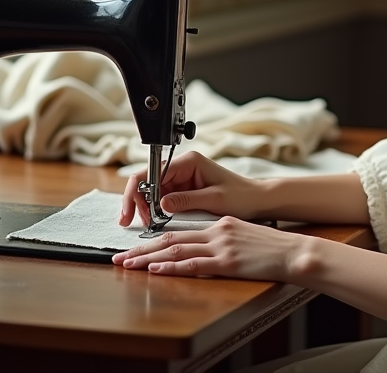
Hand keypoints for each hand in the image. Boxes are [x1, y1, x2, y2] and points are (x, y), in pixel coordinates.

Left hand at [111, 218, 315, 280]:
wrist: (293, 251)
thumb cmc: (272, 247)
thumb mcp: (244, 235)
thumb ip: (222, 239)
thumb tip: (204, 248)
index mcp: (220, 224)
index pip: (180, 232)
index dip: (155, 240)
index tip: (136, 248)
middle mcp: (217, 231)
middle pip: (171, 239)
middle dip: (142, 250)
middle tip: (120, 258)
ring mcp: (221, 246)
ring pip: (177, 251)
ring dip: (148, 259)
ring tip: (129, 265)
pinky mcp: (228, 262)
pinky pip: (194, 265)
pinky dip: (172, 267)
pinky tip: (157, 270)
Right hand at [119, 151, 263, 226]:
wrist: (257, 200)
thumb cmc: (242, 195)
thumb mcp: (214, 199)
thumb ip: (186, 200)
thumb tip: (160, 204)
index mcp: (189, 162)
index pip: (151, 172)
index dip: (138, 192)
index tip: (133, 212)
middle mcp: (183, 166)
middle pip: (147, 180)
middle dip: (136, 200)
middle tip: (129, 220)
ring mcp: (181, 178)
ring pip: (151, 190)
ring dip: (144, 207)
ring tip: (143, 223)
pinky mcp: (183, 190)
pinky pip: (161, 198)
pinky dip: (153, 210)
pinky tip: (151, 220)